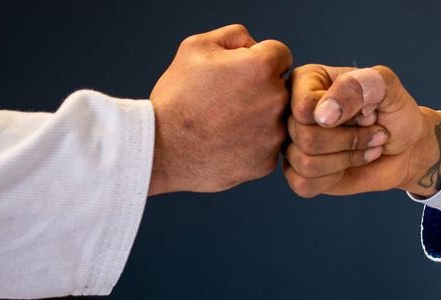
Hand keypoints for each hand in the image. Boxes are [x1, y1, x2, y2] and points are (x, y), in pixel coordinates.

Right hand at [148, 24, 291, 194]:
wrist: (160, 148)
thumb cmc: (176, 96)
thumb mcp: (195, 47)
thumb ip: (235, 36)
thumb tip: (255, 46)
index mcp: (262, 67)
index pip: (280, 54)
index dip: (258, 60)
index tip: (239, 74)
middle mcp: (275, 100)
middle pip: (280, 88)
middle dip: (260, 90)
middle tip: (227, 101)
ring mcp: (273, 134)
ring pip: (275, 119)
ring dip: (257, 119)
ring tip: (223, 124)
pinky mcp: (266, 162)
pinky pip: (266, 147)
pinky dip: (250, 145)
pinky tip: (225, 143)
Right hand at [284, 64, 440, 197]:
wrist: (406, 147)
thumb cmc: (393, 112)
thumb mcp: (385, 86)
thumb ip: (357, 85)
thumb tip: (323, 116)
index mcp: (304, 81)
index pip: (304, 106)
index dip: (341, 114)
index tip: (366, 109)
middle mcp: (291, 112)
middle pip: (304, 136)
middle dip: (349, 140)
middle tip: (375, 131)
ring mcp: (292, 143)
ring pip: (305, 163)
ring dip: (346, 159)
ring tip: (367, 147)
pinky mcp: (298, 173)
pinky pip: (303, 184)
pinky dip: (334, 177)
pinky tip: (347, 166)